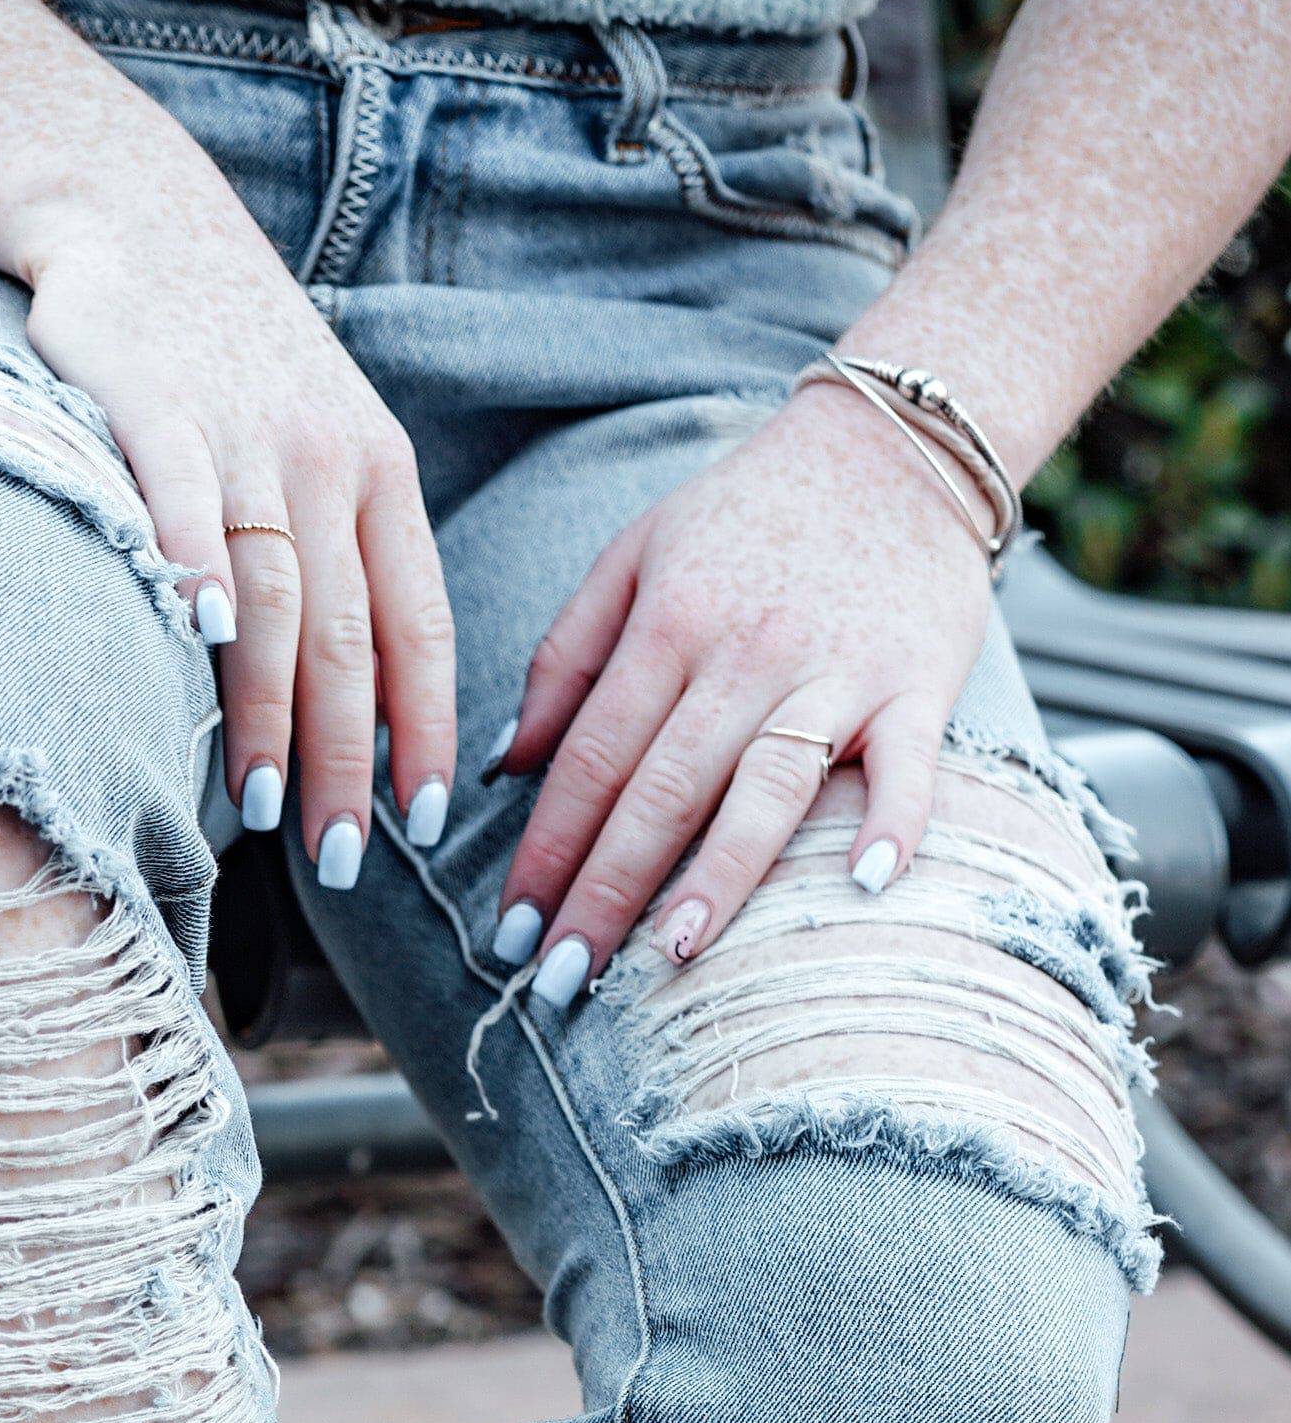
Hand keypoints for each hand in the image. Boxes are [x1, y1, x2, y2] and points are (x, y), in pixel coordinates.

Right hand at [21, 170, 456, 878]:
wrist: (141, 217)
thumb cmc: (237, 358)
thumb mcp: (326, 441)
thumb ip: (349, 558)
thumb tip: (364, 709)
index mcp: (381, 473)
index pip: (418, 624)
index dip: (424, 728)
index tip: (423, 821)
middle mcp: (325, 457)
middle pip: (348, 635)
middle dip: (347, 760)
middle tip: (341, 859)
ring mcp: (242, 432)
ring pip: (272, 595)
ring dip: (268, 713)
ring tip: (260, 809)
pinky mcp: (153, 404)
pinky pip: (183, 504)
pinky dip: (194, 574)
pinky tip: (199, 647)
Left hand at [487, 381, 997, 997]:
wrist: (891, 443)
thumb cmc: (749, 514)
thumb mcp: (636, 555)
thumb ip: (566, 656)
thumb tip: (506, 765)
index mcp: (669, 623)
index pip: (592, 756)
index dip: (547, 848)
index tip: (511, 929)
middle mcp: (747, 653)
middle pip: (663, 787)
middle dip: (605, 889)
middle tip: (558, 979)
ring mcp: (836, 672)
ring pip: (768, 786)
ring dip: (719, 874)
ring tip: (670, 952)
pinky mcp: (916, 683)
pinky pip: (909, 763)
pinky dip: (893, 821)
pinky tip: (863, 883)